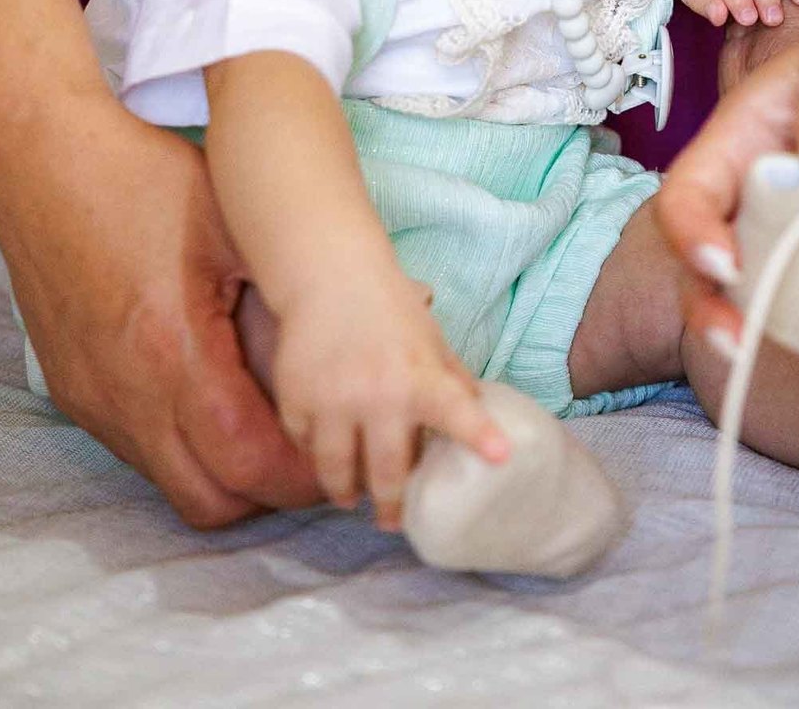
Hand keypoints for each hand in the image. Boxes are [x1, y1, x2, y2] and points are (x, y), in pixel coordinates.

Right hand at [0, 96, 319, 527]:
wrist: (44, 162)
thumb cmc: (144, 183)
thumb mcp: (236, 226)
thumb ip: (299, 290)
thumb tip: (397, 310)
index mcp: (177, 354)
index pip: (252, 463)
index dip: (305, 473)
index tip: (341, 450)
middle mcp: (129, 396)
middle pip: (214, 500)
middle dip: (270, 490)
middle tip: (310, 446)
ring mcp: (95, 402)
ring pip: (172, 483)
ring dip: (225, 471)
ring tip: (266, 422)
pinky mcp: (76, 395)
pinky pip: (140, 451)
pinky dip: (184, 445)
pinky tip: (211, 397)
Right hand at [271, 269, 508, 530]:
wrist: (331, 278)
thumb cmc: (391, 312)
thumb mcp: (431, 343)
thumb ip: (453, 383)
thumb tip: (485, 422)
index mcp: (421, 378)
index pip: (456, 411)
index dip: (479, 435)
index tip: (502, 457)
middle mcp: (379, 394)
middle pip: (387, 473)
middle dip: (390, 505)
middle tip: (391, 520)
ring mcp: (333, 400)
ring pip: (338, 472)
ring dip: (346, 491)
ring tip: (351, 497)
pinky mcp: (296, 400)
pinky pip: (306, 446)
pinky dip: (315, 453)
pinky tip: (324, 451)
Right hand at [657, 7, 798, 351]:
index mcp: (739, 137)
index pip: (689, 190)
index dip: (692, 231)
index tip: (725, 265)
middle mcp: (750, 185)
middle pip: (703, 250)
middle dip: (706, 299)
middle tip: (736, 338)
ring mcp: (786, 220)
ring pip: (748, 278)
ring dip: (748, 319)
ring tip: (761, 353)